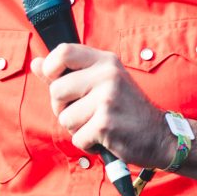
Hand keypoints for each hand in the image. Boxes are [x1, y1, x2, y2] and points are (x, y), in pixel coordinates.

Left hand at [30, 42, 173, 167]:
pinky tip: (105, 138)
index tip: (57, 82)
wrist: (160, 136)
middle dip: (62, 108)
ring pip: (65, 118)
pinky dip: (88, 143)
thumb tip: (36, 63)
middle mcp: (108, 75)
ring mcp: (107, 99)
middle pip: (56, 90)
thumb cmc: (126, 109)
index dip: (51, 68)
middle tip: (85, 112)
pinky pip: (77, 138)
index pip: (63, 51)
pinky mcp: (106, 124)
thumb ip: (67, 73)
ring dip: (77, 128)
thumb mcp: (102, 83)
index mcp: (106, 61)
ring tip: (99, 125)